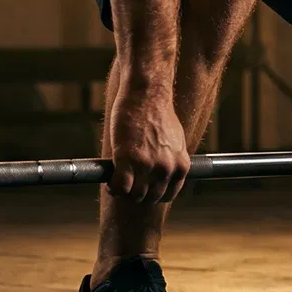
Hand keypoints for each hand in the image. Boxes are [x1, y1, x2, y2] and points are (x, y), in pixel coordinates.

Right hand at [105, 83, 190, 202]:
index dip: (152, 194)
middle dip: (136, 193)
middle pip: (149, 198)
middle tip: (126, 182)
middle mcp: (167, 169)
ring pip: (134, 195)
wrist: (146, 94)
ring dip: (124, 191)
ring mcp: (148, 166)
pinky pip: (119, 187)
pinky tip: (110, 180)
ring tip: (117, 180)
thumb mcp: (174, 141)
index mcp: (181, 165)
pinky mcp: (127, 159)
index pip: (167, 195)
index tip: (142, 187)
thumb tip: (162, 173)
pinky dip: (113, 187)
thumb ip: (171, 160)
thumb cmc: (157, 113)